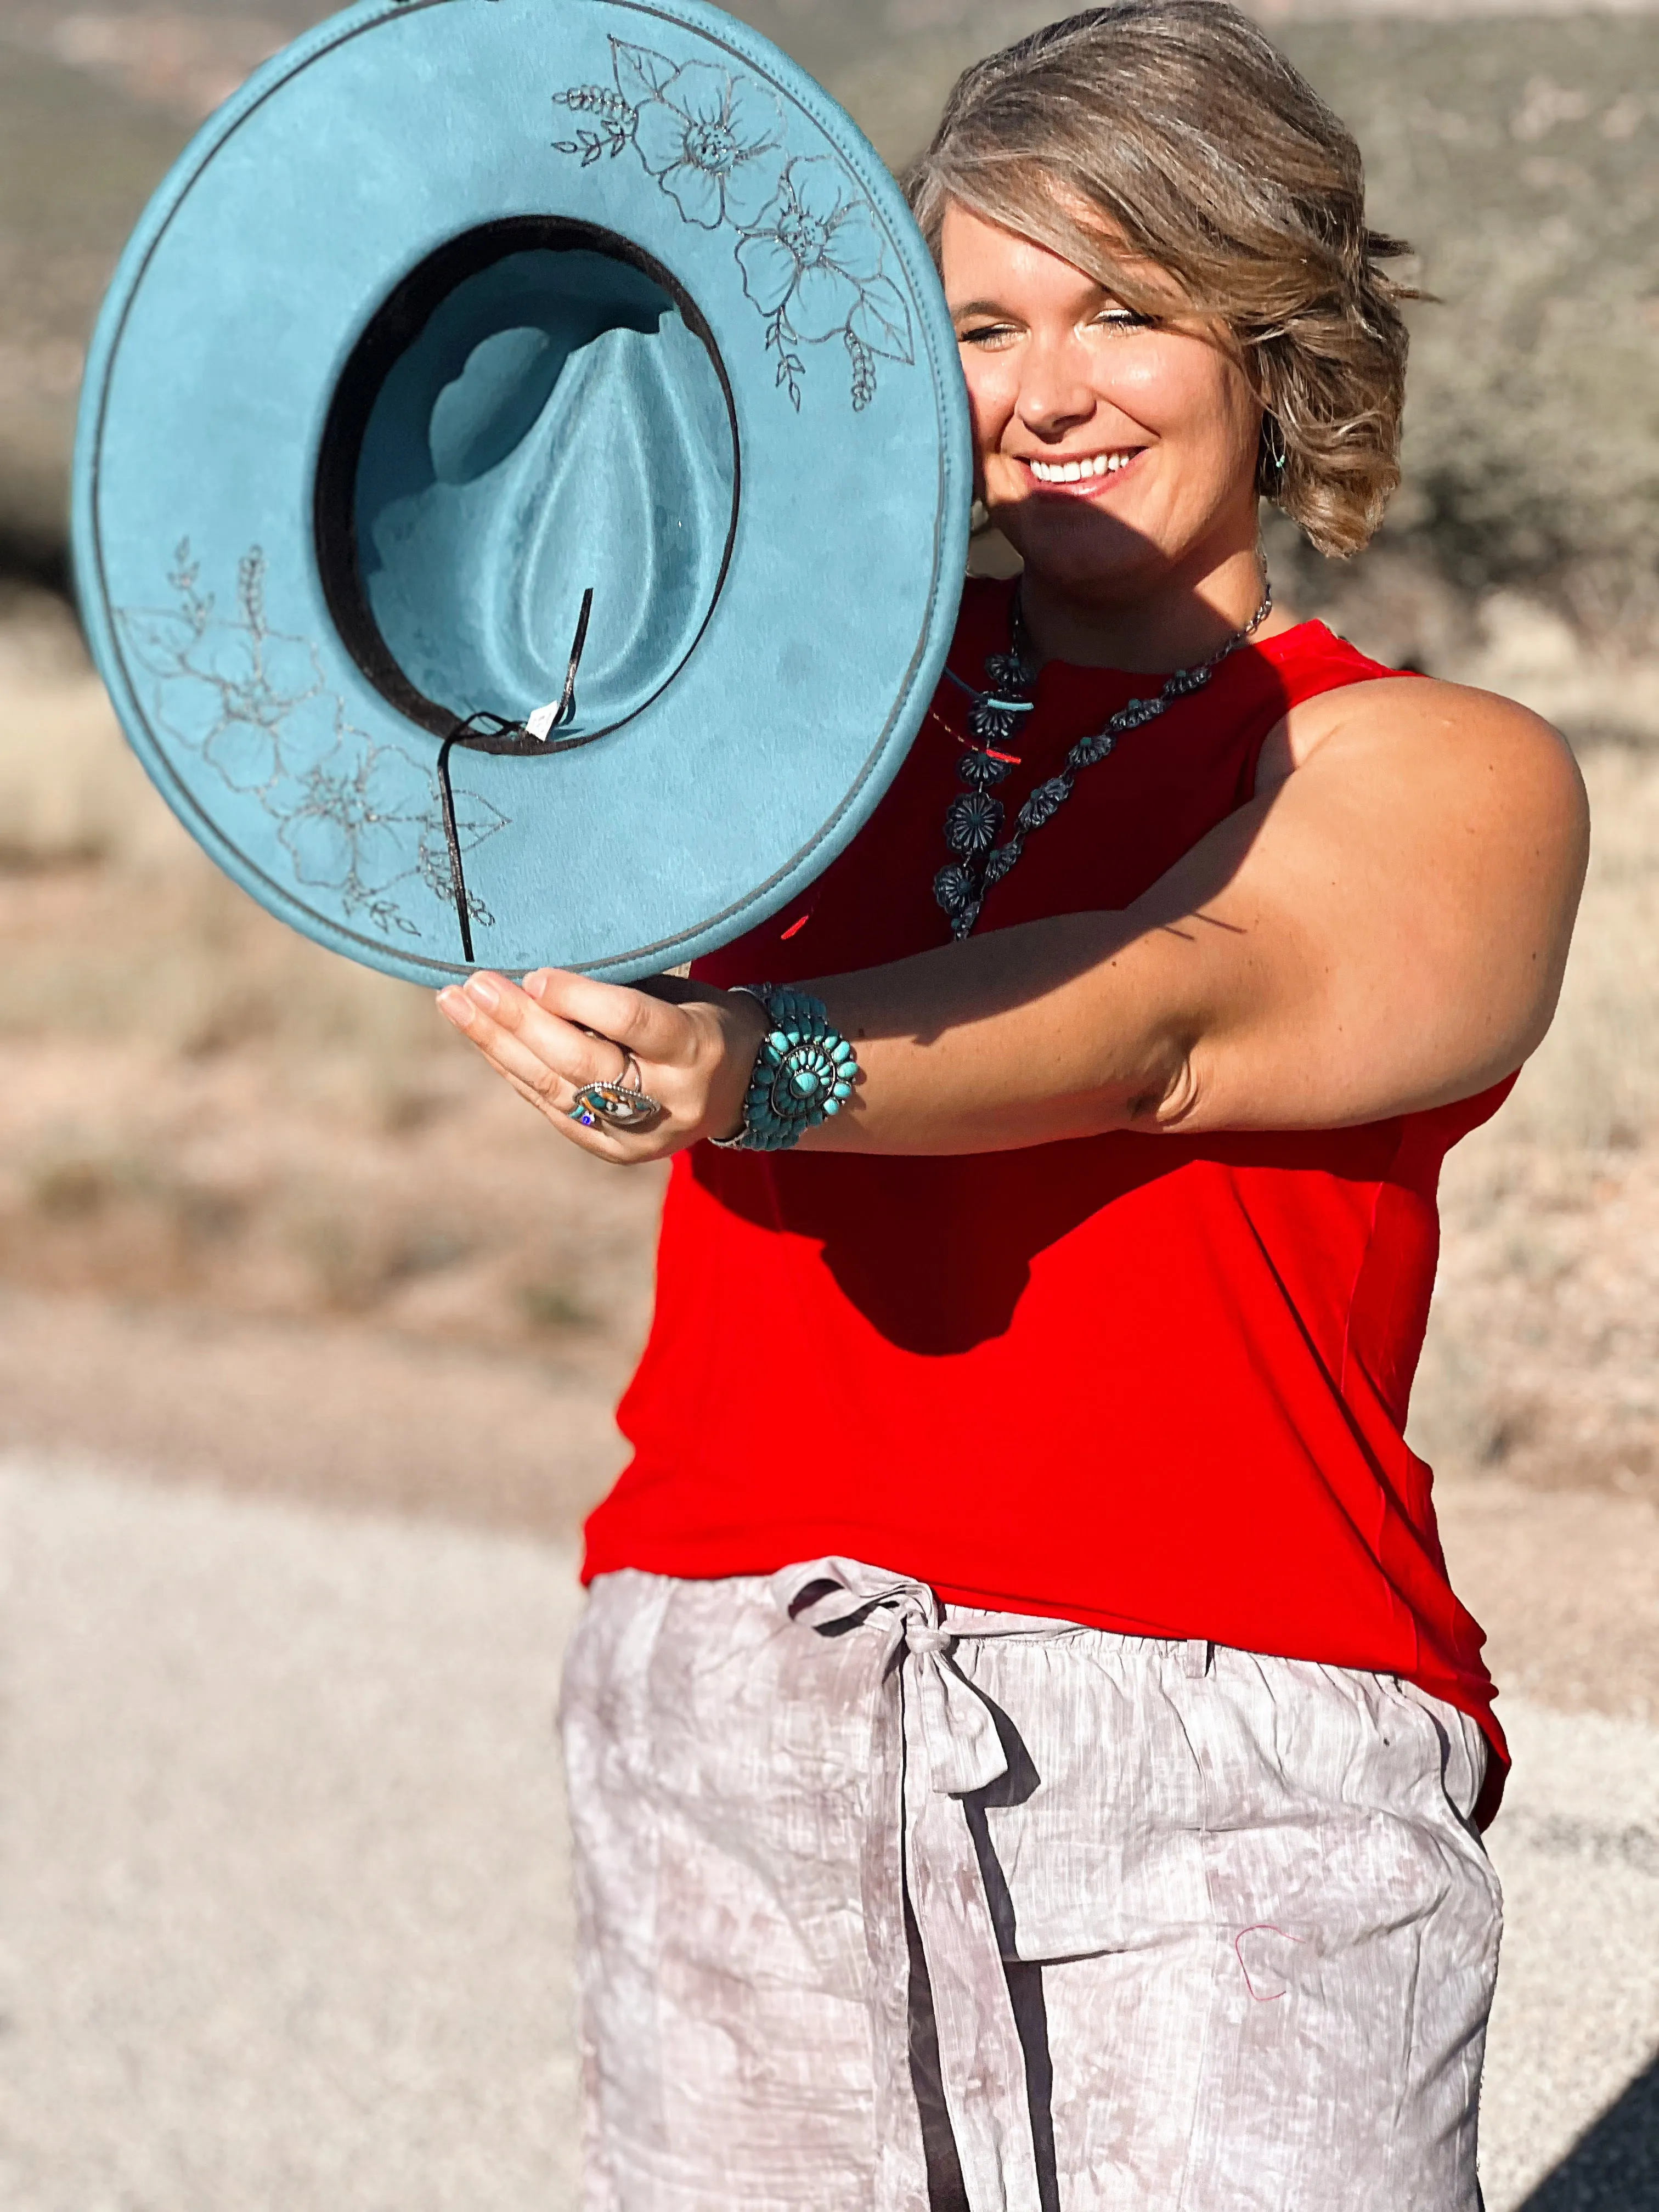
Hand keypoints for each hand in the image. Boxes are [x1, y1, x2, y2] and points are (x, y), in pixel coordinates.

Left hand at [436, 968, 766, 1161]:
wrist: (743, 1087)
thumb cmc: (701, 1019)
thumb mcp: (679, 994)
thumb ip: (618, 990)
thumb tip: (537, 972)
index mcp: (697, 1048)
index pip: (631, 1022)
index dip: (578, 998)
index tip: (533, 973)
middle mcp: (669, 1099)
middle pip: (582, 1062)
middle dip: (521, 1022)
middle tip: (474, 985)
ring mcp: (641, 1134)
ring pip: (557, 1089)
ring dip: (499, 1046)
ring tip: (457, 1005)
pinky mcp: (616, 1151)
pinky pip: (554, 1109)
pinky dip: (515, 1072)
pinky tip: (484, 1041)